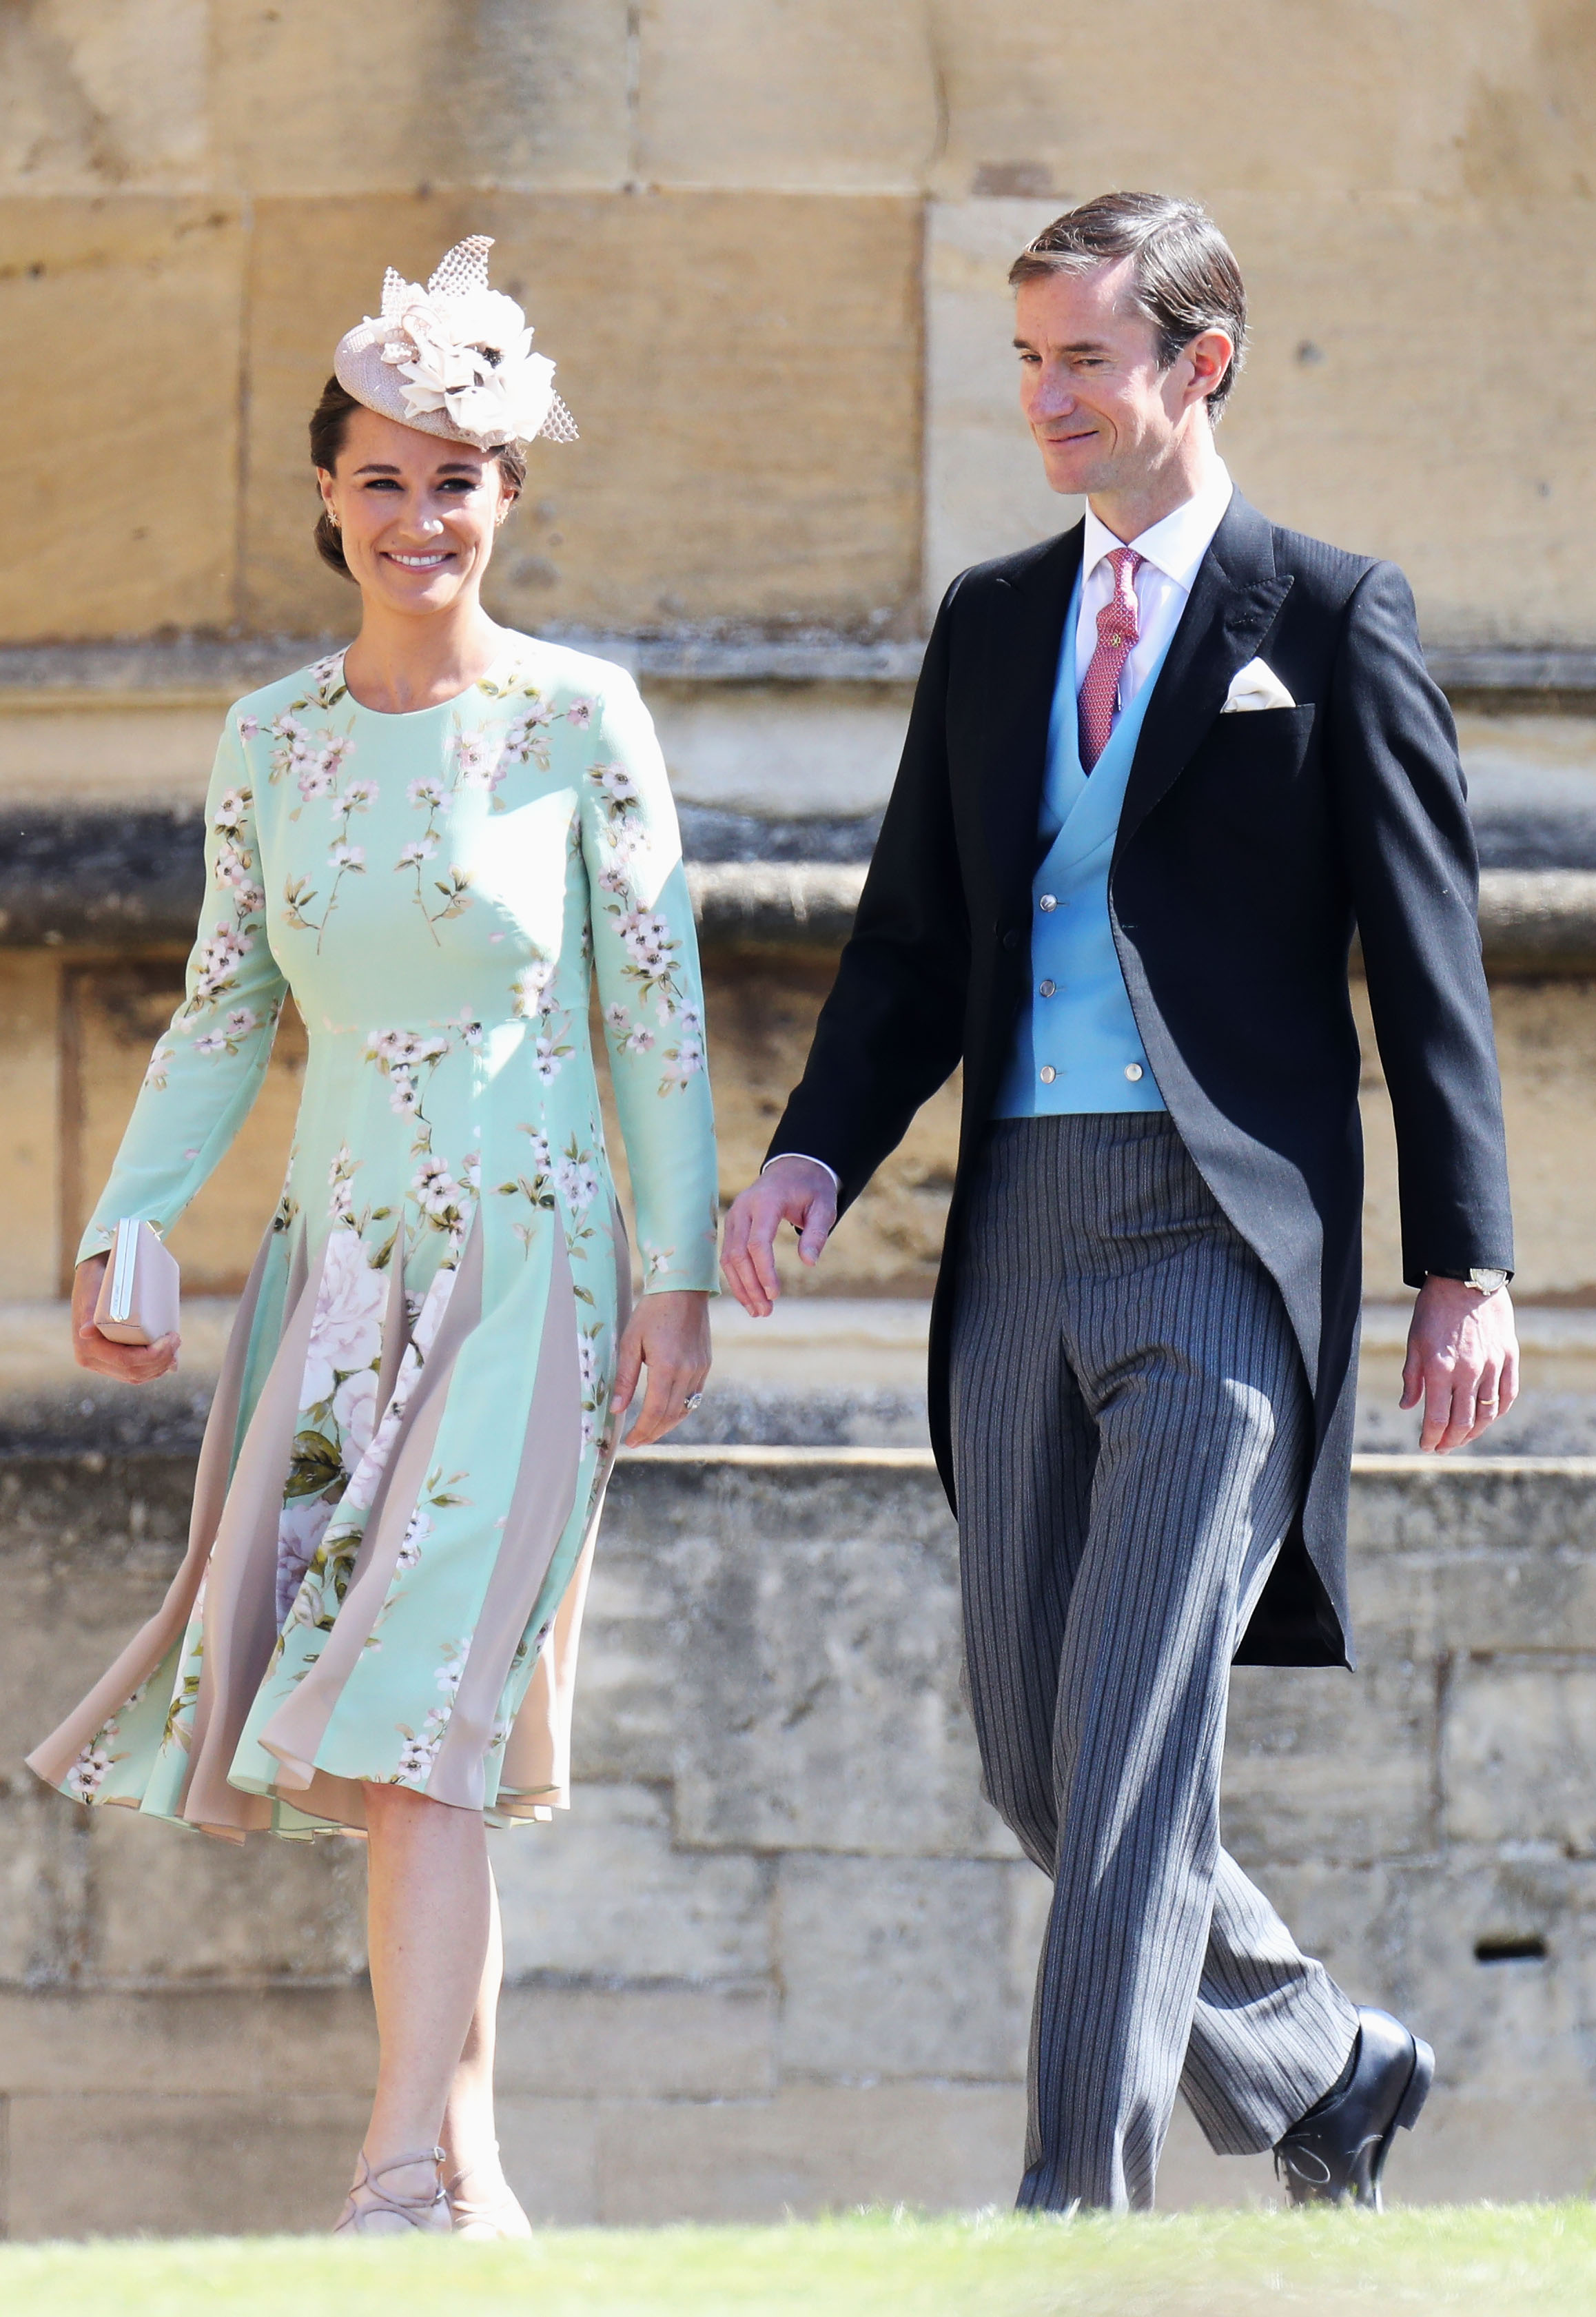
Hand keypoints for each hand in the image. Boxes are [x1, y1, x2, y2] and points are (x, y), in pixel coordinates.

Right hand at [72, 1253, 180, 1382]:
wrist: (90, 1279)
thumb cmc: (95, 1283)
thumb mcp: (94, 1294)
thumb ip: (91, 1312)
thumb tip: (86, 1331)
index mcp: (87, 1350)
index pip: (126, 1361)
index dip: (153, 1356)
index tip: (170, 1338)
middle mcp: (90, 1361)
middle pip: (134, 1372)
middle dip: (161, 1360)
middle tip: (176, 1339)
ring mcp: (100, 1364)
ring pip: (135, 1376)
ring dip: (160, 1366)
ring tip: (175, 1347)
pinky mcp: (110, 1361)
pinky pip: (133, 1373)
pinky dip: (152, 1369)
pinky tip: (168, 1361)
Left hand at [611, 1288, 710, 1445]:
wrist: (683, 1290)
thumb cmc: (652, 1312)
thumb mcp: (630, 1342)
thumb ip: (625, 1377)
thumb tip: (617, 1409)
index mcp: (667, 1367)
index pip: (655, 1411)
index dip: (642, 1430)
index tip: (630, 1441)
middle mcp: (687, 1372)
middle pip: (670, 1415)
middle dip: (653, 1432)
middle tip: (637, 1441)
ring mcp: (699, 1369)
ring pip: (684, 1409)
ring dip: (667, 1425)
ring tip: (649, 1432)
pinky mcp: (705, 1365)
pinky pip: (693, 1397)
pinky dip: (679, 1410)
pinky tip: (666, 1412)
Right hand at [721, 1157, 837, 1316]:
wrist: (793, 1169)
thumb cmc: (812, 1189)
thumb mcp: (824, 1208)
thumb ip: (817, 1234)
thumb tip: (809, 1263)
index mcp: (766, 1201)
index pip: (757, 1243)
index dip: (764, 1271)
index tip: (775, 1294)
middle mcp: (743, 1208)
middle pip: (738, 1254)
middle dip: (750, 1286)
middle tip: (766, 1312)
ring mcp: (734, 1216)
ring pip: (728, 1257)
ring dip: (741, 1286)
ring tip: (758, 1311)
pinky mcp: (732, 1225)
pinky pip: (728, 1254)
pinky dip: (737, 1277)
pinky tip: (749, 1296)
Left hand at [1401, 1275, 1517, 1451]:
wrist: (1466, 1280)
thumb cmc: (1434, 1310)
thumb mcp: (1414, 1341)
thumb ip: (1412, 1376)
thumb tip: (1407, 1406)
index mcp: (1440, 1368)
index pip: (1437, 1418)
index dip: (1431, 1437)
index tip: (1426, 1446)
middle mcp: (1468, 1371)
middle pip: (1463, 1423)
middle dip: (1450, 1441)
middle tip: (1442, 1447)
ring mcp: (1492, 1366)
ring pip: (1487, 1414)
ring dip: (1474, 1432)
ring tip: (1461, 1438)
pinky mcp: (1509, 1358)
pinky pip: (1507, 1396)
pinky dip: (1497, 1412)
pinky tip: (1486, 1419)